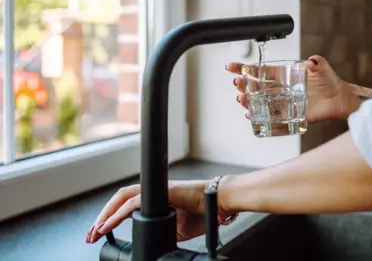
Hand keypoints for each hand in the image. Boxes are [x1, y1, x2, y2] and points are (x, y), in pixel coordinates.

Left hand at [86, 180, 228, 243]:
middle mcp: (152, 193)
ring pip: (122, 198)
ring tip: (95, 231)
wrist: (218, 204)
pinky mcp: (162, 193)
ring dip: (105, 215)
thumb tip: (145, 242)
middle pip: (118, 200)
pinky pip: (134, 203)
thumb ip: (157, 230)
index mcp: (153, 200)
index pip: (125, 206)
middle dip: (101, 218)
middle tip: (90, 235)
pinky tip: (108, 225)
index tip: (99, 234)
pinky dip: (118, 215)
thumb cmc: (201, 213)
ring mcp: (156, 192)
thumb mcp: (174, 229)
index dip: (110, 218)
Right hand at [227, 55, 360, 122]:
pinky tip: (250, 114)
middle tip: (236, 84)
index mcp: (284, 75)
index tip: (232, 67)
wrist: (338, 99)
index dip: (245, 68)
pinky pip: (270, 116)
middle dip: (244, 85)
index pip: (261, 71)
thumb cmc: (329, 82)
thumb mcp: (323, 69)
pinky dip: (259, 116)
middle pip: (256, 87)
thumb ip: (318, 64)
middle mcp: (280, 88)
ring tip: (241, 99)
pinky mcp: (288, 114)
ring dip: (248, 100)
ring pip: (260, 101)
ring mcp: (282, 101)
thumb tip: (313, 61)